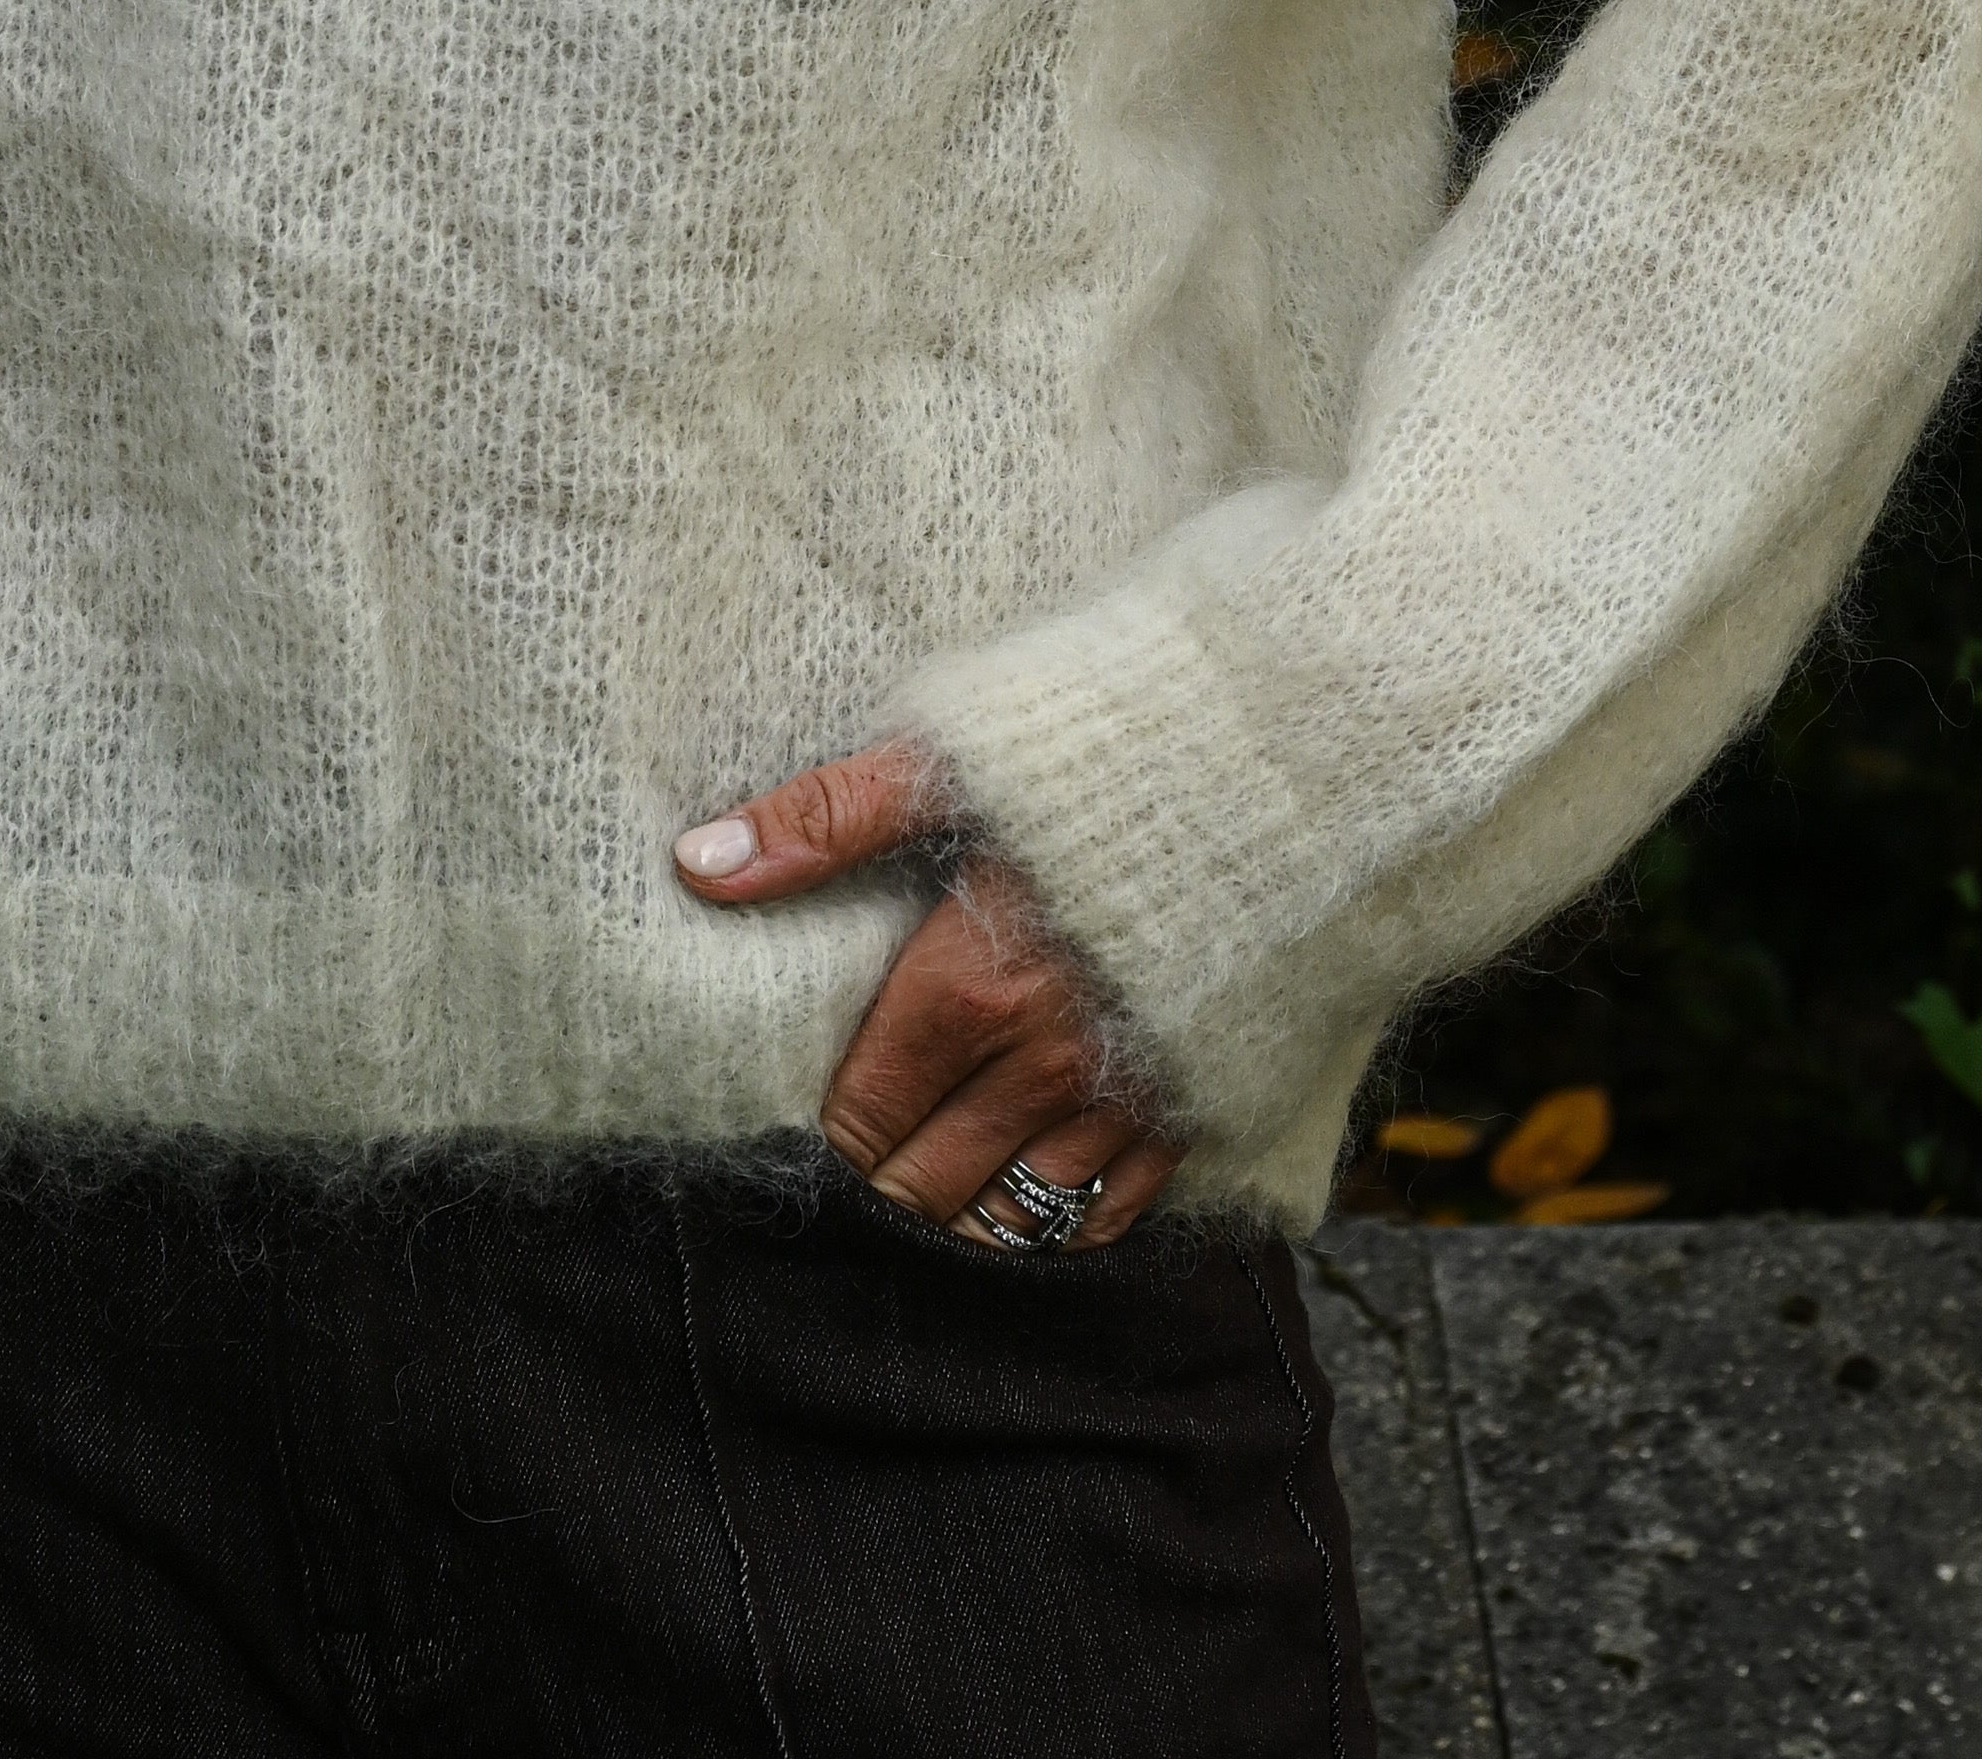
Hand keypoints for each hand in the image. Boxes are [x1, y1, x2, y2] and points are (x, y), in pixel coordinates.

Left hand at [676, 736, 1179, 1251]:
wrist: (1283, 776)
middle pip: (922, 1190)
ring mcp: (1127, 1106)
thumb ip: (825, 819)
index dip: (819, 1130)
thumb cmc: (1104, 756)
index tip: (799, 1117)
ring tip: (924, 1188)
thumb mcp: (954, 759)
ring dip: (957, 1217)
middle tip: (854, 1160)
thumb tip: (698, 867)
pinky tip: (1026, 1191)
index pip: (856, 1119)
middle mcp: (1044, 1071)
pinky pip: (1106, 1220)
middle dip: (876, 1185)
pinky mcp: (1197, 1117)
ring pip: (1009, 1224)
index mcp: (969, 990)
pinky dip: (1057, 1226)